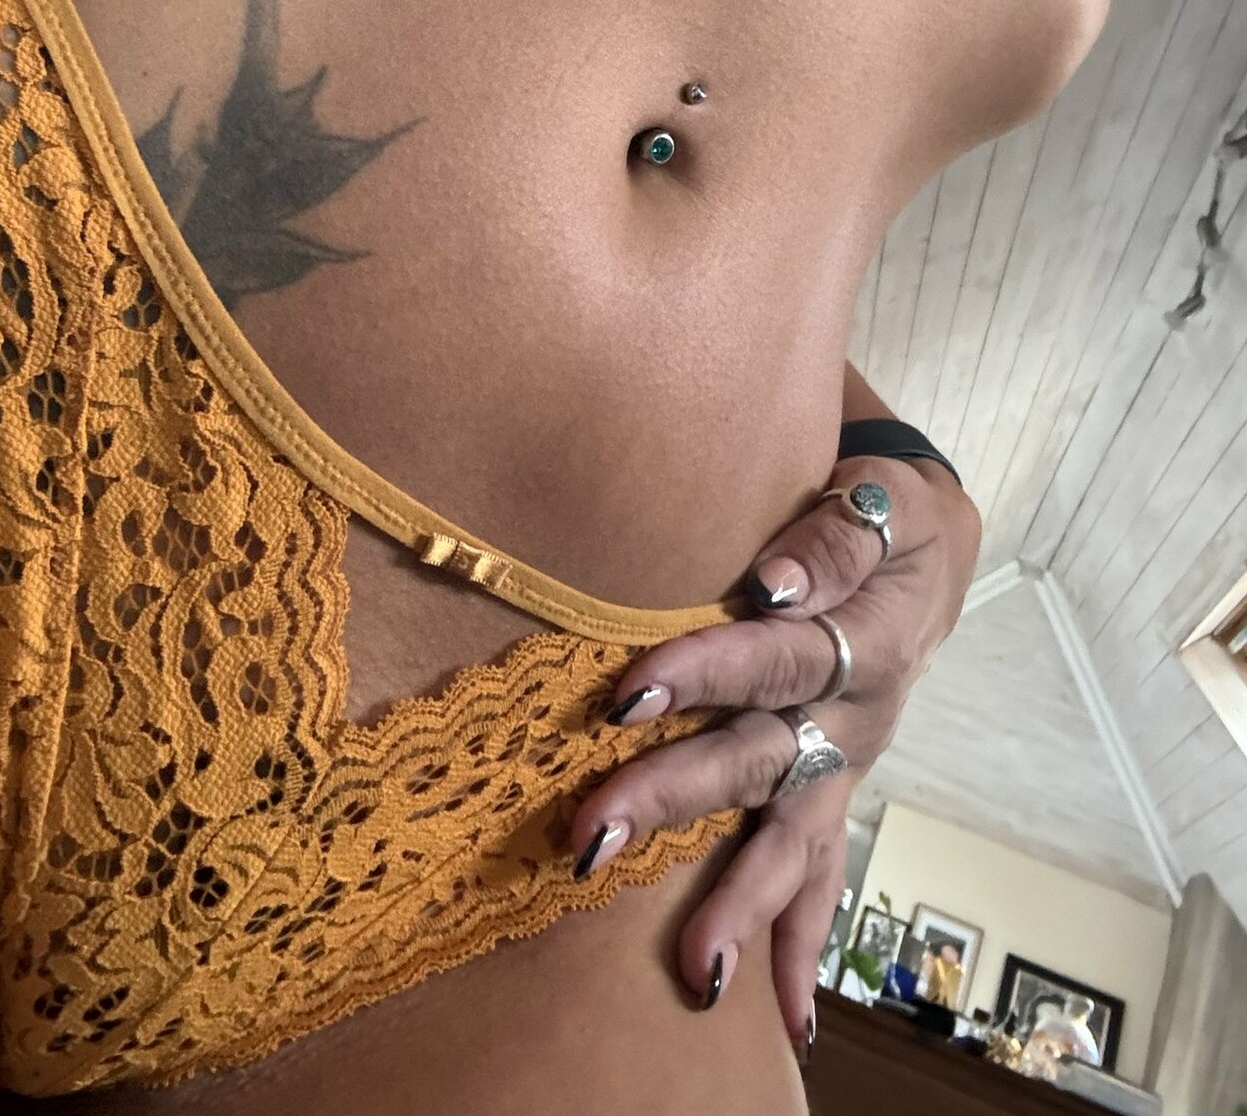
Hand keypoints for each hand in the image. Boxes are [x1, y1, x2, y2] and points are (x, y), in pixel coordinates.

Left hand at [567, 454, 980, 1039]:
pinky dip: (800, 944)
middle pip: (761, 760)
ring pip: (789, 838)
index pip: (777, 656)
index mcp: (866, 636)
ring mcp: (844, 760)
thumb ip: (833, 537)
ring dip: (739, 905)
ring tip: (695, 976)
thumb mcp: (882, 499)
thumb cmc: (884, 511)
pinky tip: (784, 1019)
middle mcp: (855, 713)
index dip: (706, 672)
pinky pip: (822, 874)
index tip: (628, 693)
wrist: (926, 547)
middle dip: (675, 798)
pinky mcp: (832, 786)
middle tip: (592, 834)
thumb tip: (776, 585)